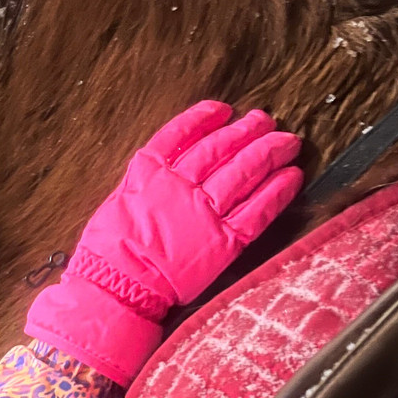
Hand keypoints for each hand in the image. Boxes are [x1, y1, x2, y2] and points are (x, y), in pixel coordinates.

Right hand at [26, 101, 302, 385]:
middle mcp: (180, 187)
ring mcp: (204, 213)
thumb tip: (159, 170)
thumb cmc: (106, 252)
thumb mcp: (116, 204)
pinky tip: (292, 177)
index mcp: (149, 175)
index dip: (203, 119)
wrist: (116, 288)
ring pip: (244, 173)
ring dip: (269, 153)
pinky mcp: (224, 242)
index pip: (180, 136)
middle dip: (246, 131)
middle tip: (265, 120)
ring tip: (287, 141)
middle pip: (220, 149)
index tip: (222, 109)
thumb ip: (142, 184)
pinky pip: (257, 211)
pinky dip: (277, 192)